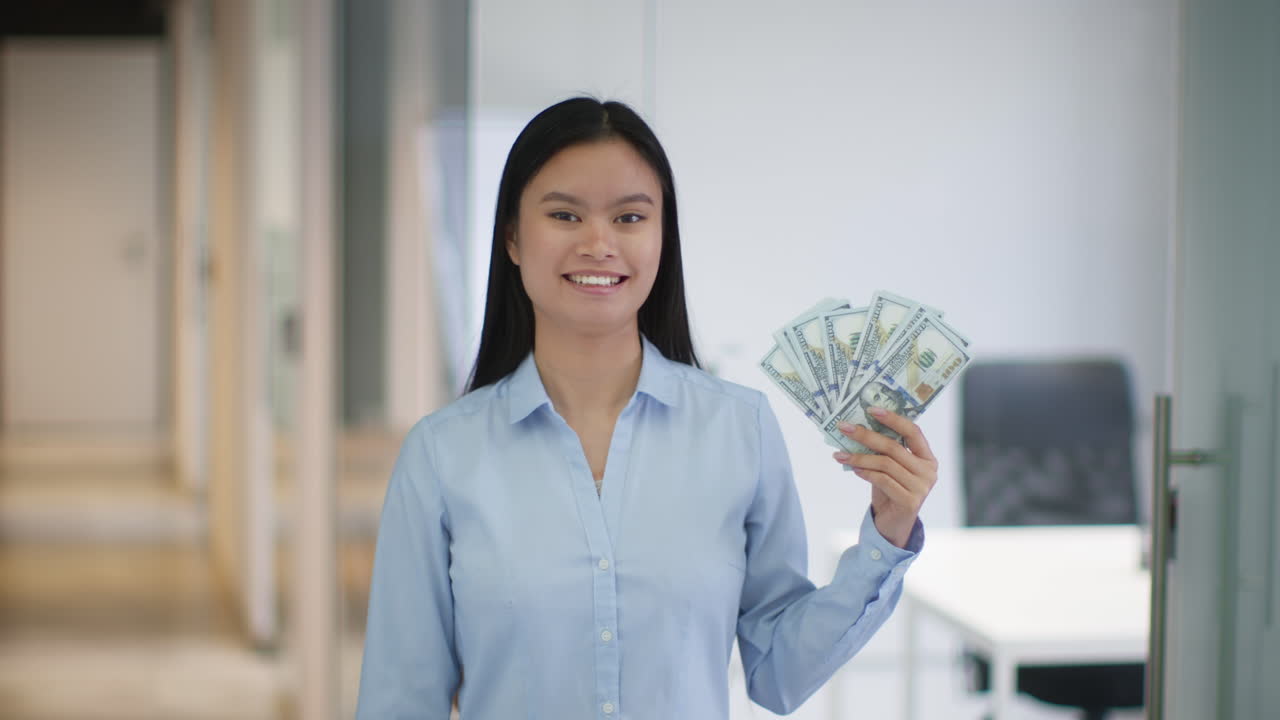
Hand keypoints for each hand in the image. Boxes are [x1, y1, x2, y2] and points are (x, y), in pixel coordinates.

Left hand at [832, 407, 937, 547]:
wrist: (893, 524)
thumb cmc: (890, 490)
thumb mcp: (889, 467)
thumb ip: (883, 451)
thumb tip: (858, 426)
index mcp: (927, 458)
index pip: (913, 431)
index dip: (893, 419)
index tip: (871, 409)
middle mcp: (928, 471)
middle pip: (894, 447)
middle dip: (866, 435)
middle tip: (843, 428)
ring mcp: (921, 487)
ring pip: (885, 463)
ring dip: (859, 457)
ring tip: (840, 454)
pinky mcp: (910, 501)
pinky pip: (882, 480)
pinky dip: (865, 472)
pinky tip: (853, 469)